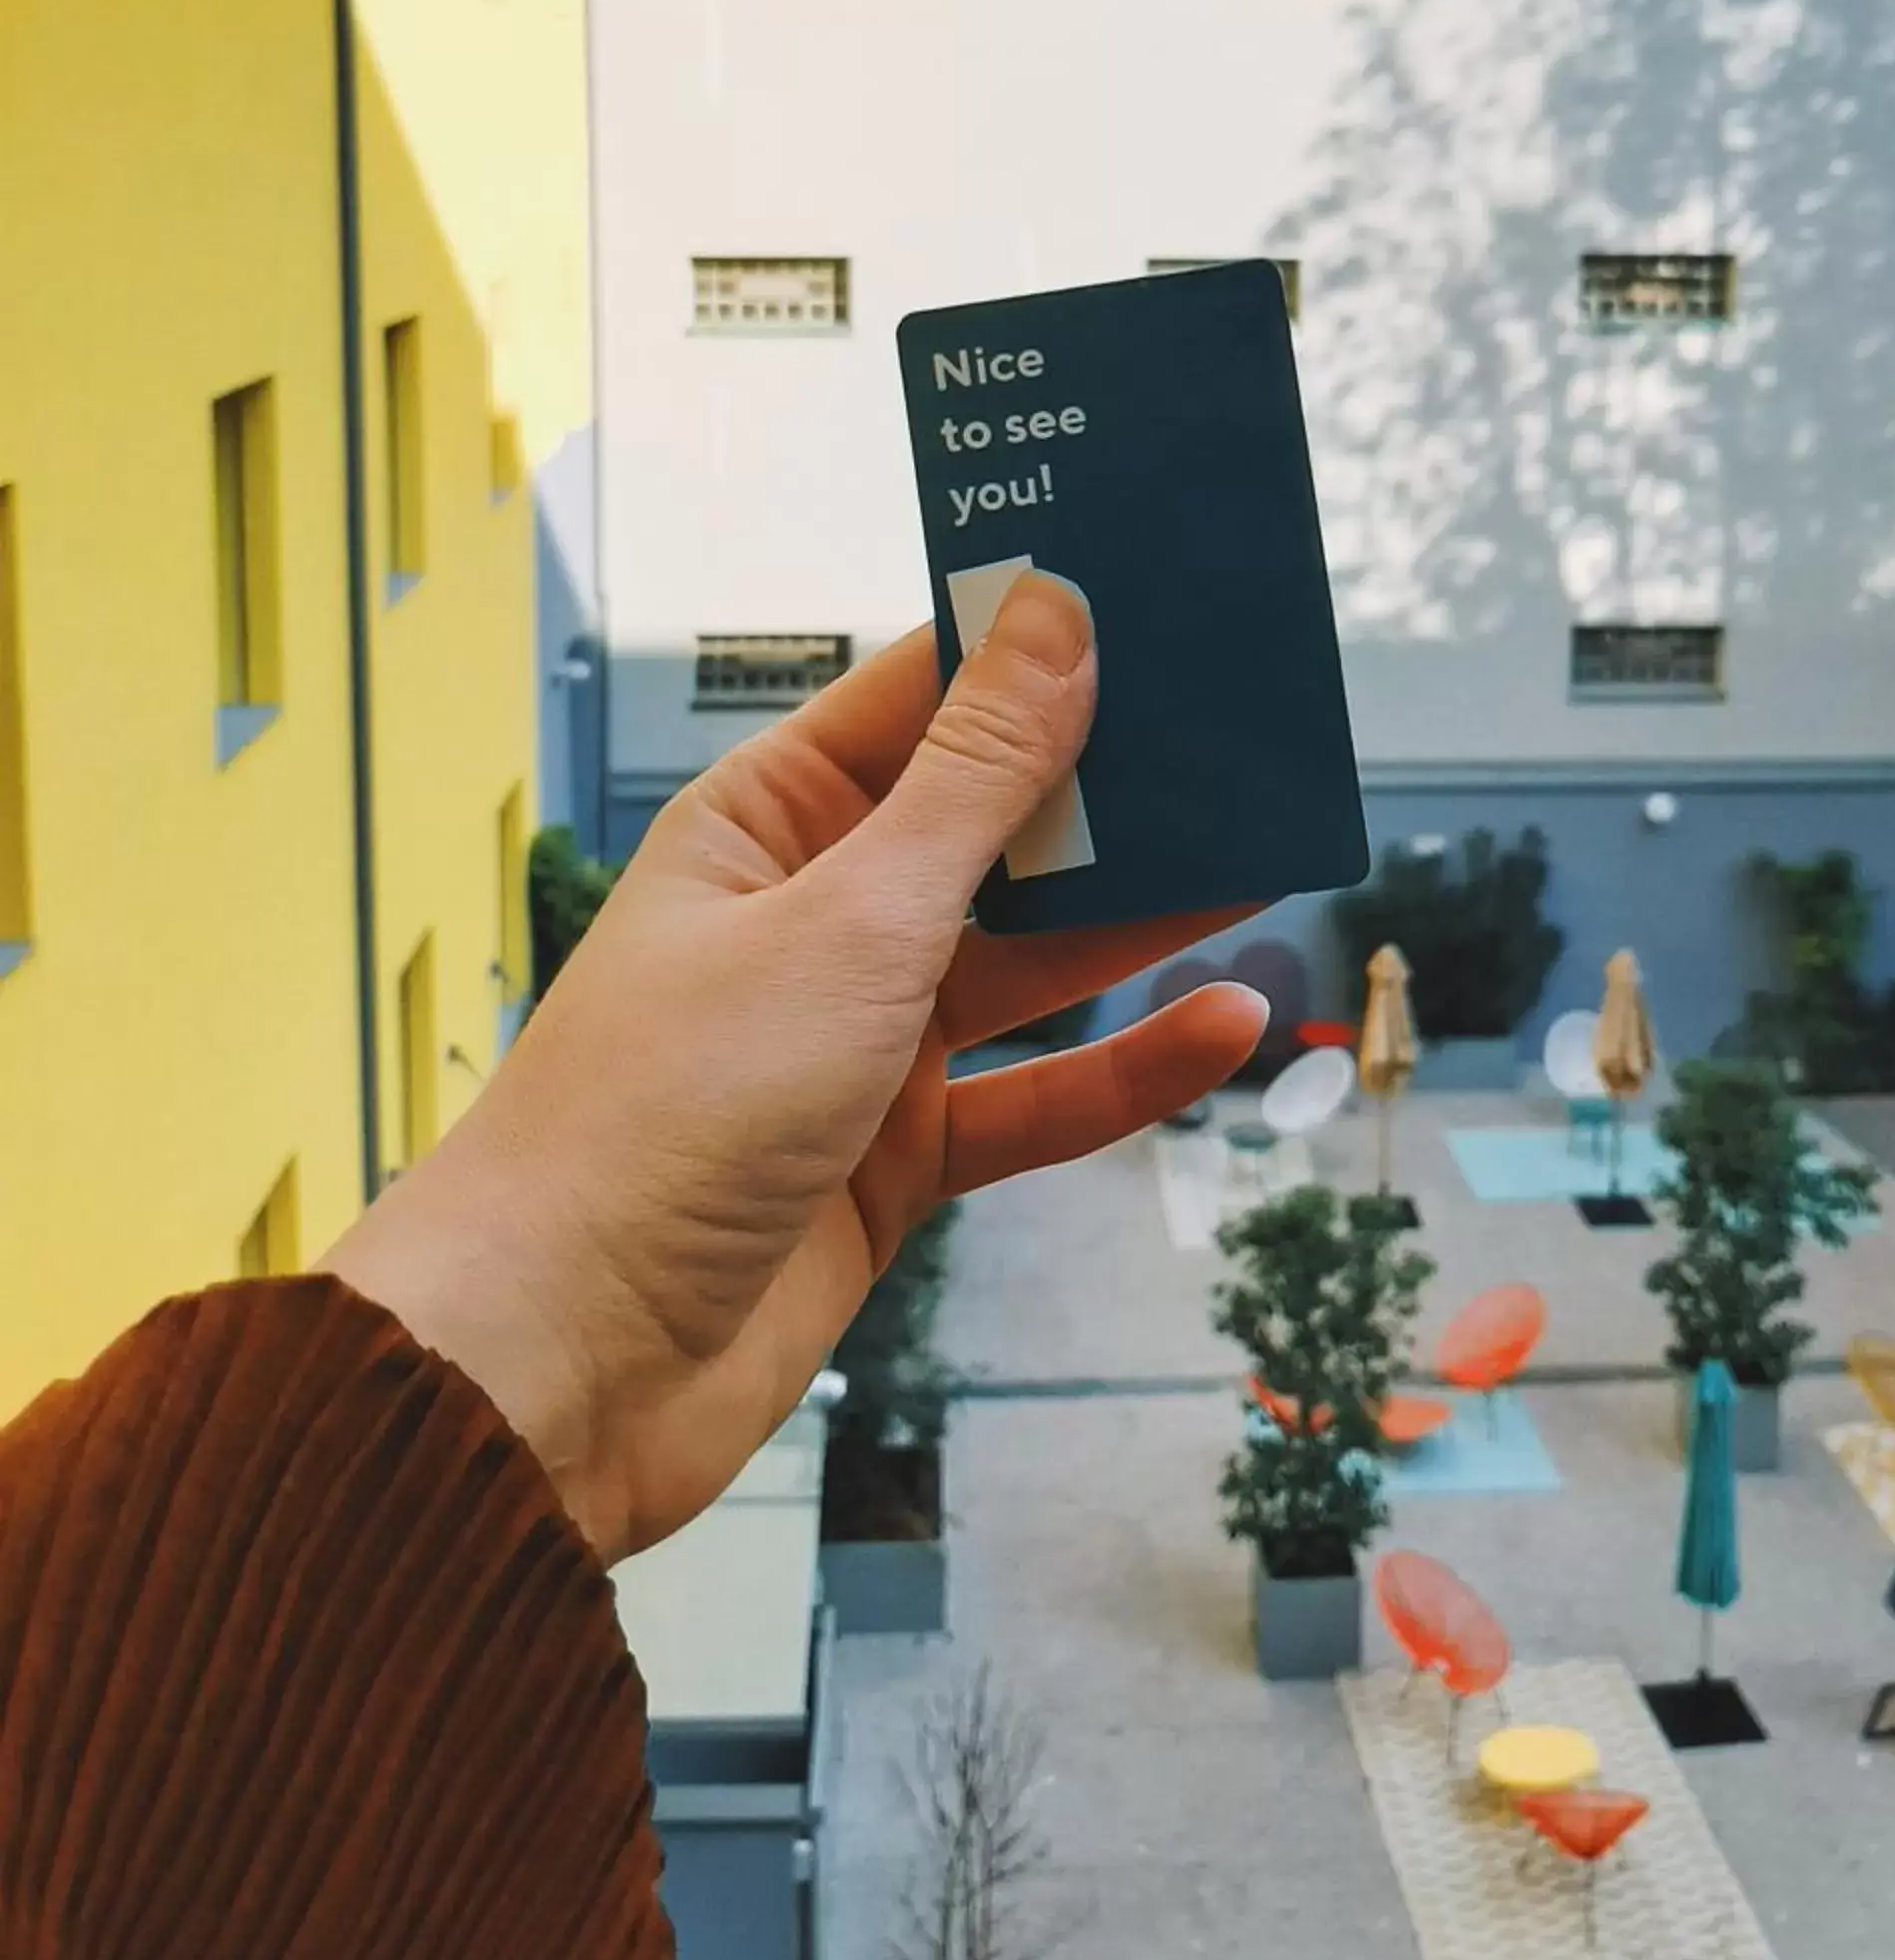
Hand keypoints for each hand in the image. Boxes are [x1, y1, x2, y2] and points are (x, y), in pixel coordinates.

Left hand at [326, 573, 1265, 1562]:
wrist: (562, 1370)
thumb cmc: (667, 1113)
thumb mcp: (850, 922)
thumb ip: (973, 783)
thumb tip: (1053, 619)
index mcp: (770, 821)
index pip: (921, 696)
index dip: (1033, 645)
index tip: (1158, 589)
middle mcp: (817, 914)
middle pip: (991, 825)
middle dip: (1109, 784)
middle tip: (1248, 730)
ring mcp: (857, 1039)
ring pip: (1029, 956)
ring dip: (1139, 918)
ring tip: (1266, 855)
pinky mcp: (895, 1157)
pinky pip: (1034, 1094)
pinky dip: (1124, 1067)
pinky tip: (1224, 1025)